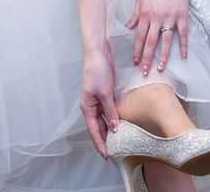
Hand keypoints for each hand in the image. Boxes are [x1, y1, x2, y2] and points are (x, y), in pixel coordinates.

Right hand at [80, 42, 118, 158]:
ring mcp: (97, 99)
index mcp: (87, 107)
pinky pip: (108, 110)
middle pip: (98, 127)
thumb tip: (114, 127)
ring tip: (120, 140)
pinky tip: (121, 122)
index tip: (107, 155)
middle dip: (105, 139)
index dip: (100, 144)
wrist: (98, 53)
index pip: (93, 131)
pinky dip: (113, 117)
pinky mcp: (104, 93)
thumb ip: (109, 111)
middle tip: (116, 151)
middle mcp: (91, 105)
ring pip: (104, 119)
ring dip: (110, 129)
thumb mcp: (105, 93)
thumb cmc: (97, 70)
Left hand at [125, 0, 188, 74]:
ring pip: (166, 40)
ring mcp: (170, 17)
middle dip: (147, 58)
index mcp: (145, 14)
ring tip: (160, 68)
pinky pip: (183, 33)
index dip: (137, 50)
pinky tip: (183, 56)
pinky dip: (183, 45)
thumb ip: (135, 14)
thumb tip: (128, 27)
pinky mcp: (182, 15)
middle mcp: (156, 17)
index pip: (139, 36)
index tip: (135, 62)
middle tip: (144, 72)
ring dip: (163, 56)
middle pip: (151, 42)